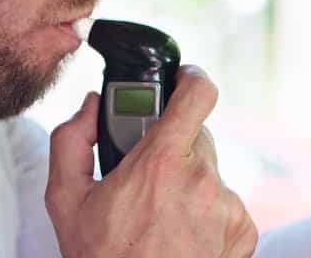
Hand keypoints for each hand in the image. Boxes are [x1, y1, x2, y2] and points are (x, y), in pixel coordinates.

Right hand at [45, 66, 257, 257]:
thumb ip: (71, 141)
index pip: (197, 94)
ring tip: (161, 214)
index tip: (181, 79)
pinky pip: (225, 201)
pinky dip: (206, 209)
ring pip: (209, 169)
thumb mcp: (66, 201)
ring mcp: (227, 207)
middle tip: (147, 173)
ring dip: (188, 180)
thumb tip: (89, 107)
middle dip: (172, 146)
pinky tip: (180, 232)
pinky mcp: (243, 230)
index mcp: (161, 164)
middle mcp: (202, 181)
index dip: (191, 79)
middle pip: (196, 135)